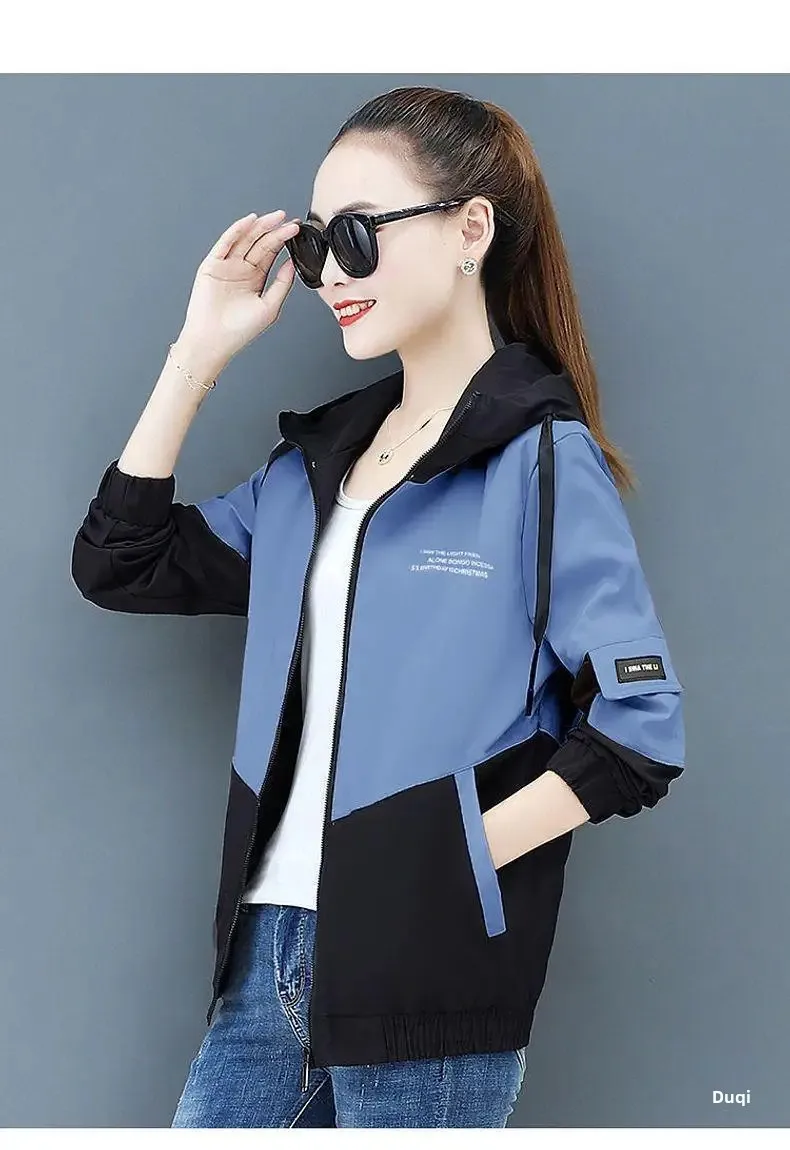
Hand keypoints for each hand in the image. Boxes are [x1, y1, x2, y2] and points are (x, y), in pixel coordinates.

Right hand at [178, 210, 301, 370]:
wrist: (215, 341)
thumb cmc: (240, 330)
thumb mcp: (270, 307)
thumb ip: (282, 284)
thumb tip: (293, 264)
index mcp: (256, 277)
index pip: (271, 253)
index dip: (283, 240)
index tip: (295, 230)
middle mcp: (241, 269)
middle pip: (259, 243)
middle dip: (274, 230)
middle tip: (288, 221)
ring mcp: (226, 265)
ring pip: (244, 240)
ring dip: (259, 227)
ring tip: (275, 218)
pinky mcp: (212, 265)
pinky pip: (225, 244)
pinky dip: (236, 231)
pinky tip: (249, 222)